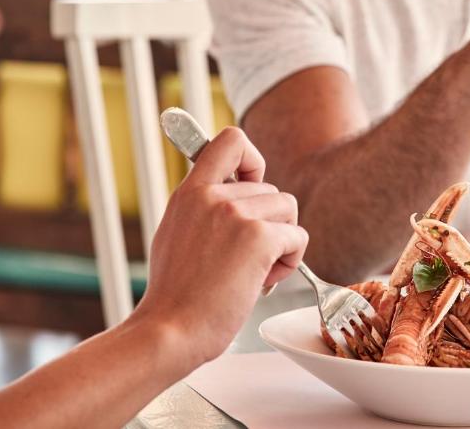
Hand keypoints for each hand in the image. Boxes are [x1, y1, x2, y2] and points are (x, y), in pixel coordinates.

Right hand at [133, 127, 307, 366]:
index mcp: (190, 192)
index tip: (248, 185)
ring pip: (288, 209)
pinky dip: (290, 261)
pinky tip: (264, 281)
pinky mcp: (259, 238)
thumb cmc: (175, 294)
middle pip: (271, 189)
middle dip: (268, 223)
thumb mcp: (176, 232)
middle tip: (244, 259)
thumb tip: (234, 195)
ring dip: (281, 241)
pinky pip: (298, 237)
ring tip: (254, 271)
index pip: (231, 140)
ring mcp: (236, 214)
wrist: (170, 330)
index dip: (252, 160)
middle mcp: (213, 195)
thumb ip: (202, 208)